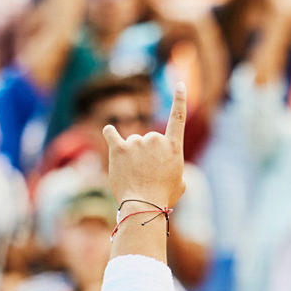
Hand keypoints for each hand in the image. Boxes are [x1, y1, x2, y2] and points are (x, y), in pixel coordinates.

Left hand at [104, 82, 186, 207]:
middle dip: (146, 154)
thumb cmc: (163, 196)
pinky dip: (110, 134)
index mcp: (174, 147)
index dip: (180, 100)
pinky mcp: (119, 148)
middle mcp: (156, 139)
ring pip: (132, 144)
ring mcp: (136, 142)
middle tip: (147, 174)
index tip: (181, 85)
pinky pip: (111, 134)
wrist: (143, 205)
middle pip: (149, 140)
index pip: (178, 117)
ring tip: (133, 175)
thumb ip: (174, 168)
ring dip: (131, 156)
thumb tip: (167, 167)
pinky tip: (109, 131)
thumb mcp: (179, 182)